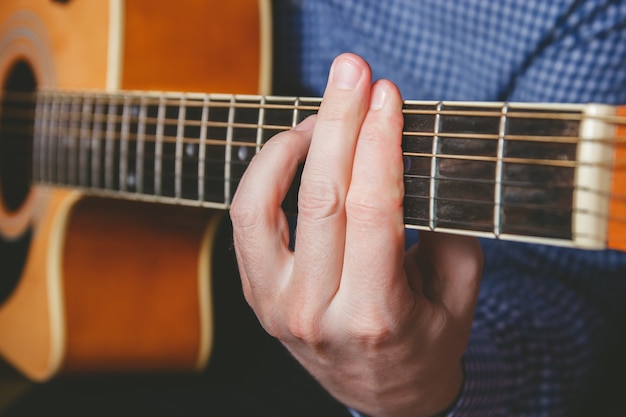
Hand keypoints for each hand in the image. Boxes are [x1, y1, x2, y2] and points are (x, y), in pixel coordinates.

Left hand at [230, 53, 482, 416]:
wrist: (383, 399)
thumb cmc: (425, 347)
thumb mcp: (458, 296)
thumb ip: (446, 231)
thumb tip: (412, 162)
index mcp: (375, 315)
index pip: (373, 208)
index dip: (380, 142)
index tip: (388, 96)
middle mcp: (315, 311)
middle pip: (320, 196)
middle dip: (338, 122)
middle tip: (352, 73)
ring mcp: (275, 304)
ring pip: (260, 205)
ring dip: (288, 145)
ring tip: (319, 116)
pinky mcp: (256, 294)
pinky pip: (246, 222)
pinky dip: (263, 176)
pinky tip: (293, 152)